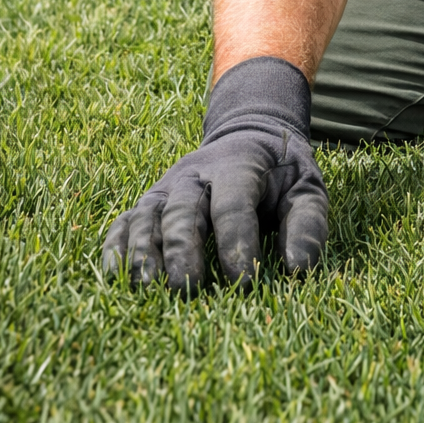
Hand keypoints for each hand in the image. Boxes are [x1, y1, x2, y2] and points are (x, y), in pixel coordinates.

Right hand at [102, 57, 327, 295]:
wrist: (249, 134)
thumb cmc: (281, 172)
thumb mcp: (307, 188)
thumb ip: (307, 225)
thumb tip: (297, 269)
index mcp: (239, 165)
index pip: (233, 203)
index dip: (237, 241)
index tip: (244, 282)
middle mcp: (196, 172)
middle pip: (183, 208)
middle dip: (182, 249)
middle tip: (187, 289)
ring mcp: (168, 185)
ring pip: (149, 214)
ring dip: (143, 250)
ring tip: (146, 288)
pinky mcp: (151, 200)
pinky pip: (126, 220)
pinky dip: (117, 245)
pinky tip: (116, 275)